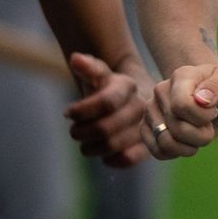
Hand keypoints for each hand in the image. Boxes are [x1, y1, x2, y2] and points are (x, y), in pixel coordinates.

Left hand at [65, 53, 151, 168]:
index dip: (81, 111)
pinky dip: (112, 160)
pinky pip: (129, 159)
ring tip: (85, 143)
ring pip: (113, 146)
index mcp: (128, 86)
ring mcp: (147, 127)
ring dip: (91, 148)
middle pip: (105, 128)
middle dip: (80, 132)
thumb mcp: (98, 74)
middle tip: (74, 131)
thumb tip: (76, 58)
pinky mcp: (149, 146)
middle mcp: (142, 106)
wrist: (133, 99)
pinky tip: (104, 155)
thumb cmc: (108, 88)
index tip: (68, 113)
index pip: (105, 102)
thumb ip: (88, 67)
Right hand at [146, 62, 217, 158]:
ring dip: (191, 146)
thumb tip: (202, 99)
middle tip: (209, 125)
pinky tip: (187, 143)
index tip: (213, 111)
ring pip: (166, 143)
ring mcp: (150, 109)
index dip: (203, 117)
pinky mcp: (146, 128)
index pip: (182, 105)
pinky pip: (158, 151)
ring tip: (198, 135)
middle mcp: (160, 90)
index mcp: (181, 76)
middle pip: (178, 128)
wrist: (213, 101)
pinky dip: (177, 153)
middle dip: (203, 135)